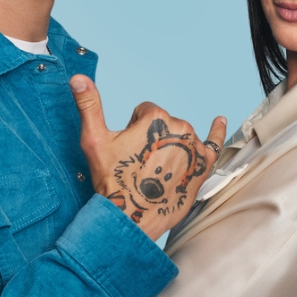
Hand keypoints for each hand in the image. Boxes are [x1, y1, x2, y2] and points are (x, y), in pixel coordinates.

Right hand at [70, 76, 226, 240]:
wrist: (132, 218)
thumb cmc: (113, 181)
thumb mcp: (94, 140)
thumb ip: (88, 105)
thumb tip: (78, 78)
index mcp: (155, 117)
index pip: (143, 112)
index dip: (132, 130)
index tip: (128, 151)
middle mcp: (179, 127)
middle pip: (163, 124)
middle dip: (151, 139)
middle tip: (140, 164)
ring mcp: (194, 147)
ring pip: (180, 135)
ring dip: (170, 146)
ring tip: (156, 170)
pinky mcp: (203, 165)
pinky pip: (213, 144)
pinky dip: (216, 132)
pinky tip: (219, 121)